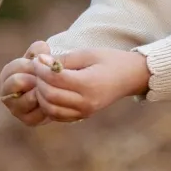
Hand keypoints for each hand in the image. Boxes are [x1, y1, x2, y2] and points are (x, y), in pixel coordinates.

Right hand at [0, 40, 51, 125]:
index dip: (29, 65)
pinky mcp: (27, 120)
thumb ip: (39, 50)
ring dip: (40, 94)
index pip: (13, 68)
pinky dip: (45, 108)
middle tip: (46, 77)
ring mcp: (16, 108)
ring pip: (24, 101)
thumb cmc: (45, 69)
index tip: (42, 64)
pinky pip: (35, 115)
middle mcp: (7, 93)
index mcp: (7, 75)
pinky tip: (55, 101)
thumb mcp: (41, 56)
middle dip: (33, 78)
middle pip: (14, 83)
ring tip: (51, 88)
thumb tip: (42, 48)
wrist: (57, 88)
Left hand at [30, 47, 150, 122]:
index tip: (38, 59)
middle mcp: (86, 101)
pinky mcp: (83, 116)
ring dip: (41, 94)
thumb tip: (40, 61)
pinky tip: (50, 92)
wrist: (132, 76)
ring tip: (43, 80)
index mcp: (89, 84)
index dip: (41, 69)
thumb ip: (64, 59)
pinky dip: (48, 105)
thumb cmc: (110, 60)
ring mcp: (85, 111)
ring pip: (50, 108)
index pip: (55, 79)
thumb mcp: (88, 54)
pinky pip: (57, 115)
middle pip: (50, 95)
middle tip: (38, 70)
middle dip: (39, 81)